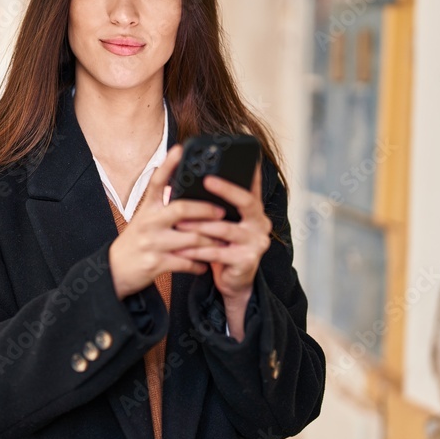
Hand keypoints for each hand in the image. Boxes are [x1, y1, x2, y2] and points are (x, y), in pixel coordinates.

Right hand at [109, 144, 224, 299]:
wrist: (113, 271)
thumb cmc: (135, 242)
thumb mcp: (143, 219)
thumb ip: (161, 207)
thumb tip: (185, 191)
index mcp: (147, 209)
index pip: (157, 181)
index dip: (168, 164)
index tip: (180, 149)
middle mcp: (149, 222)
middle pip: (182, 209)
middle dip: (206, 210)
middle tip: (223, 211)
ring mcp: (153, 243)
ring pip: (191, 238)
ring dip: (210, 241)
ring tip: (222, 241)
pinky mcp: (156, 263)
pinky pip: (186, 262)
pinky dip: (199, 264)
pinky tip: (205, 264)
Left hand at [172, 164, 271, 340]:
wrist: (233, 281)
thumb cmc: (224, 247)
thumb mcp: (222, 223)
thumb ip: (213, 206)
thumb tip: (184, 183)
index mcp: (254, 211)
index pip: (252, 186)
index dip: (247, 171)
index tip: (234, 157)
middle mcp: (260, 223)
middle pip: (246, 201)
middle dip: (225, 189)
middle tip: (206, 179)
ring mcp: (256, 242)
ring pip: (225, 229)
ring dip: (199, 225)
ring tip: (179, 222)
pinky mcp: (246, 260)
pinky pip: (218, 253)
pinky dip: (198, 250)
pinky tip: (182, 248)